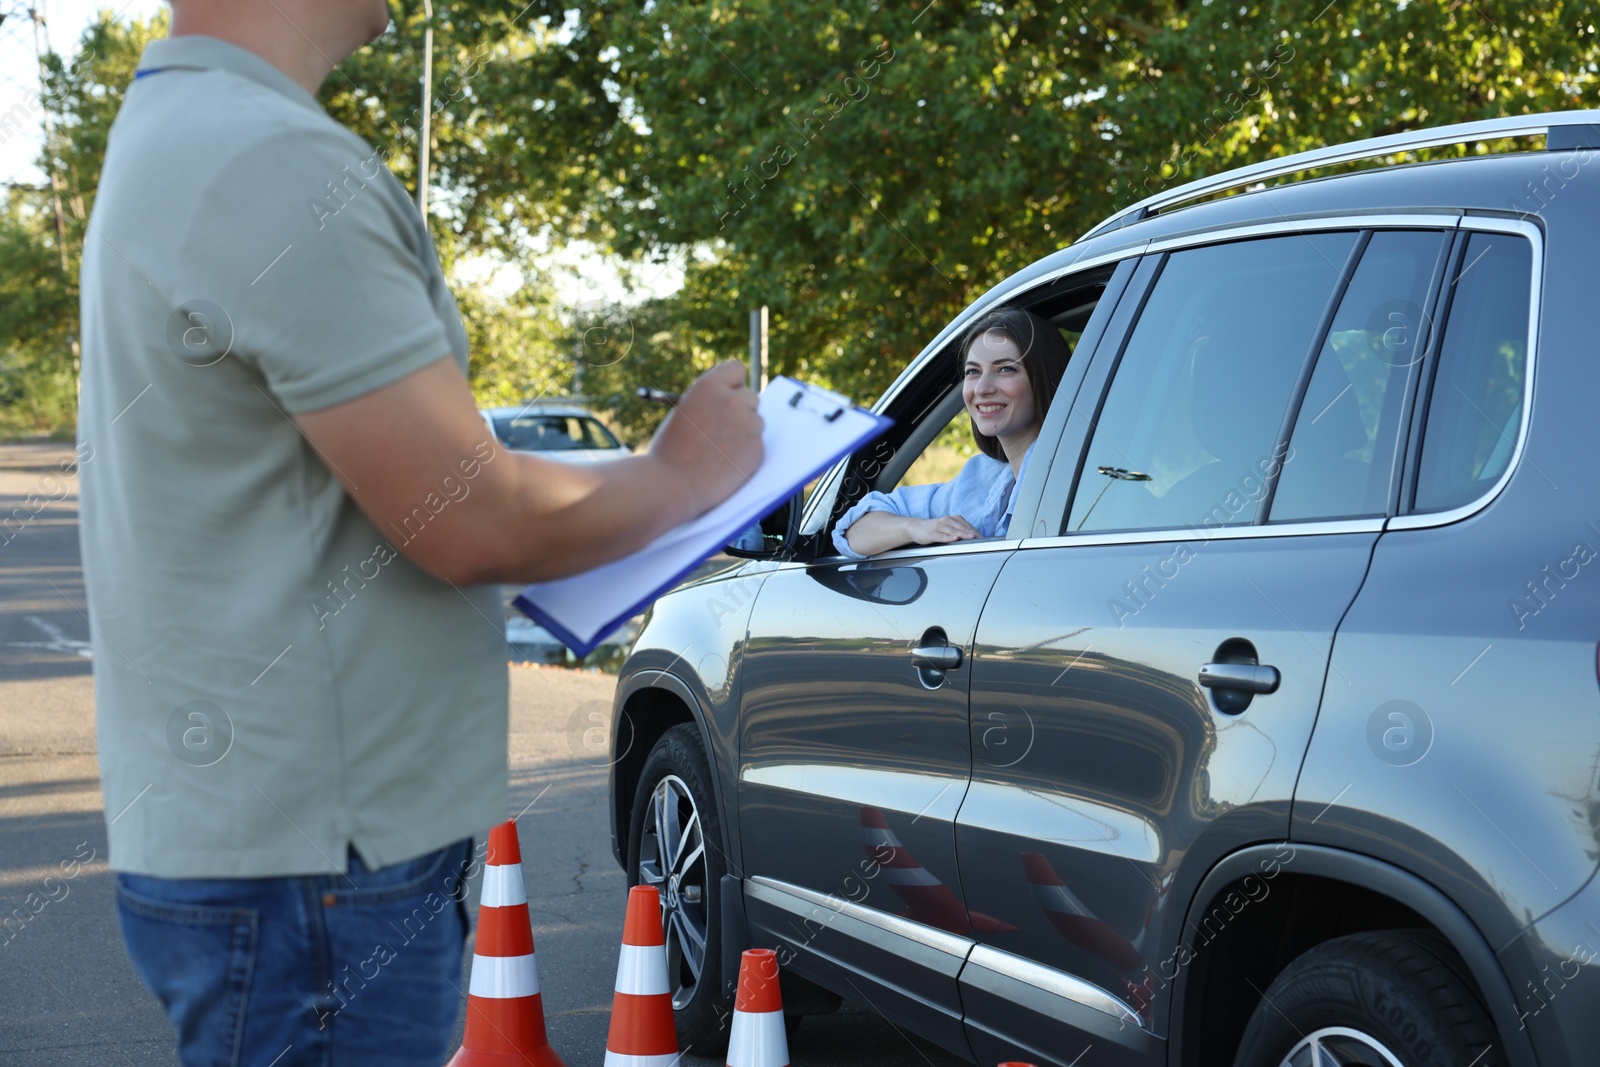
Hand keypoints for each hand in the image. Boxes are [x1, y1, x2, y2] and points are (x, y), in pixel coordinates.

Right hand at [648, 361, 763, 513]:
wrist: (671, 484)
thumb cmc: (670, 450)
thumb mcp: (684, 411)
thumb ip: (709, 401)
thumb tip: (733, 399)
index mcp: (710, 386)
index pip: (736, 369)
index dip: (731, 384)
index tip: (728, 394)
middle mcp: (732, 401)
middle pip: (751, 396)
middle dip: (740, 409)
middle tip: (724, 428)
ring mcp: (748, 425)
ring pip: (757, 422)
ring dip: (744, 432)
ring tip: (719, 450)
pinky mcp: (757, 448)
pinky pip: (757, 444)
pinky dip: (746, 453)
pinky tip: (725, 463)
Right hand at [906, 514, 980, 544]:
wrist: (916, 527)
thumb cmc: (935, 529)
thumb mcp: (948, 528)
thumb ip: (959, 531)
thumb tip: (974, 538)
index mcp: (953, 519)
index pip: (967, 526)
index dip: (976, 532)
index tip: (984, 539)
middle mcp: (947, 521)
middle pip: (962, 528)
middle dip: (972, 533)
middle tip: (981, 539)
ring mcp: (939, 526)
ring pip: (954, 531)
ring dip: (963, 534)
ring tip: (971, 537)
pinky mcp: (932, 533)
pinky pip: (942, 536)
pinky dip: (949, 537)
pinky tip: (955, 539)